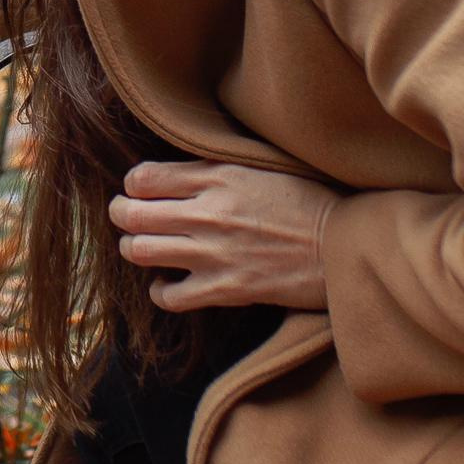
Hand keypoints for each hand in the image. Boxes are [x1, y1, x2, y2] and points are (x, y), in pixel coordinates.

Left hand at [108, 160, 333, 316]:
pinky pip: (169, 295)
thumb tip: (178, 173)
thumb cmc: (309, 202)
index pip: (143, 177)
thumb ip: (216, 170)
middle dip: (120, 214)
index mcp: (218, 177)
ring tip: (145, 246)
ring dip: (135, 247)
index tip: (141, 190)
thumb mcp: (261, 167)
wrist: (344, 246)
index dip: (134, 185)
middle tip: (126, 216)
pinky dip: (161, 290)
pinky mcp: (224, 290)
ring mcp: (213, 254)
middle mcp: (208, 213)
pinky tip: (168, 282)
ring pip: (140, 250)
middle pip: (131, 214)